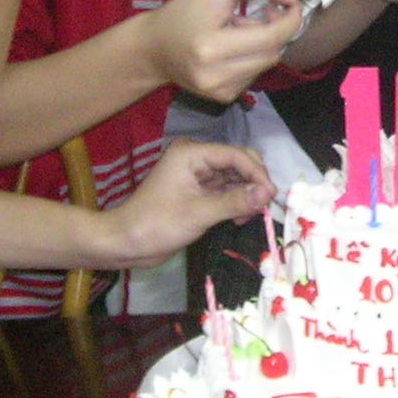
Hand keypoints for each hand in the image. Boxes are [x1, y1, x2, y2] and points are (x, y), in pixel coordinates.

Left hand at [112, 140, 273, 264]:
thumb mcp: (199, 214)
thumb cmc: (157, 225)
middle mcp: (196, 159)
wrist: (126, 243)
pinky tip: (240, 218)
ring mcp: (197, 175)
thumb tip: (268, 193)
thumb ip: (235, 202)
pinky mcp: (198, 191)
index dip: (257, 173)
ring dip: (246, 194)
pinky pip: (225, 190)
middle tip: (263, 207)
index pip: (235, 155)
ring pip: (234, 177)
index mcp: (191, 153)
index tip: (271, 196)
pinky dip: (236, 202)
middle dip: (253, 182)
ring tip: (250, 216)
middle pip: (238, 162)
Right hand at [144, 0, 301, 100]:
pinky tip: (232, 49)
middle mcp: (217, 76)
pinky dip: (252, 59)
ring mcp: (221, 92)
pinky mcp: (224, 98)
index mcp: (212, 47)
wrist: (153, 48)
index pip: (272, 37)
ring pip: (266, 65)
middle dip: (274, 30)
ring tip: (237, 31)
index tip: (290, 3)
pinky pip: (254, 75)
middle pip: (273, 52)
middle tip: (259, 13)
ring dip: (262, 45)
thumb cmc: (183, 13)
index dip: (290, 19)